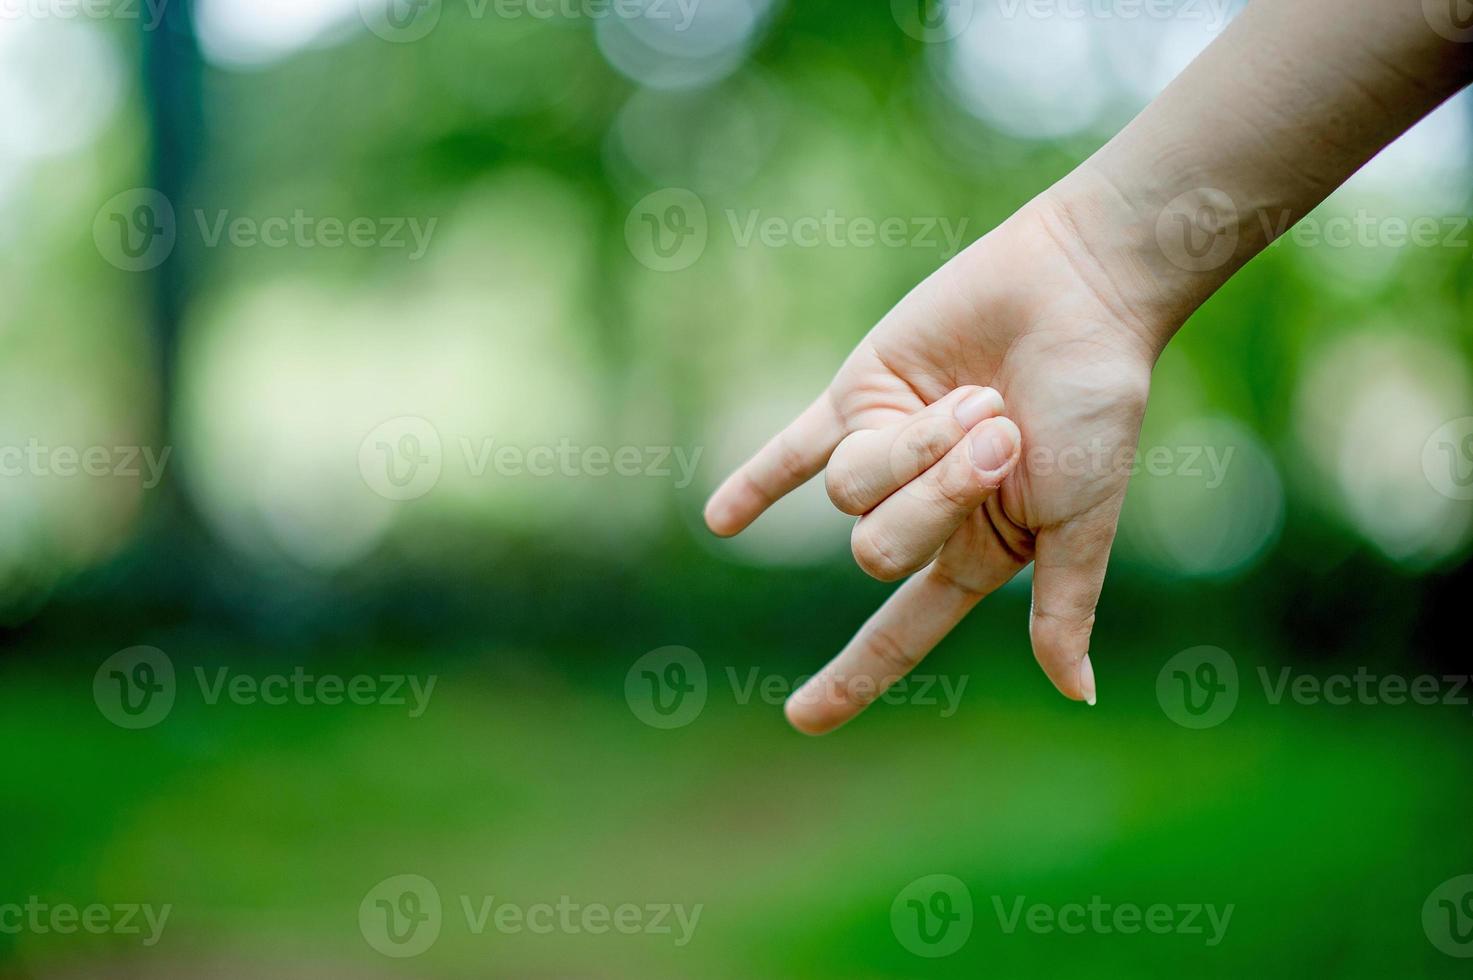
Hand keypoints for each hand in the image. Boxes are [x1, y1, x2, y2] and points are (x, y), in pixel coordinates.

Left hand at [705, 190, 1169, 733]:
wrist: (1074, 294)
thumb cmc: (1093, 406)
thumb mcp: (1082, 517)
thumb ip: (1064, 602)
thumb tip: (1079, 695)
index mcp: (976, 549)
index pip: (900, 630)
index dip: (851, 675)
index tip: (801, 720)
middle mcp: (922, 509)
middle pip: (875, 550)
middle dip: (934, 495)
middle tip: (999, 435)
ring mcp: (884, 453)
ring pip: (848, 489)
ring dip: (917, 442)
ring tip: (978, 396)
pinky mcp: (856, 399)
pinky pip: (792, 451)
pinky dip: (756, 484)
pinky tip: (720, 524)